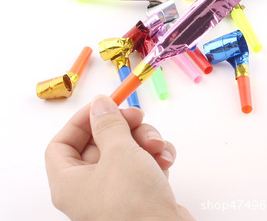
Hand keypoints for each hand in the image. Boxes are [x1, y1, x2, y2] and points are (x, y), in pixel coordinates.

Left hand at [45, 95, 194, 220]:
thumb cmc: (133, 202)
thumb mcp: (119, 152)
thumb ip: (109, 124)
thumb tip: (99, 103)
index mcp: (70, 182)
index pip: (62, 143)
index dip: (81, 120)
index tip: (104, 106)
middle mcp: (89, 187)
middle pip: (100, 142)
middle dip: (123, 127)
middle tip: (138, 117)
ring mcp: (114, 191)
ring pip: (125, 150)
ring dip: (144, 140)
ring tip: (156, 145)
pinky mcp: (137, 193)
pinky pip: (141, 164)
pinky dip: (154, 156)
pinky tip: (165, 160)